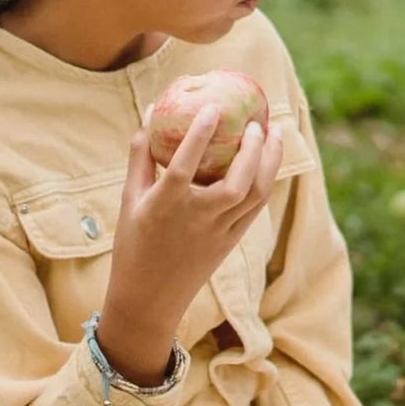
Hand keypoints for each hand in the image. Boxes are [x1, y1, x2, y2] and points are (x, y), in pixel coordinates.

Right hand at [99, 107, 283, 379]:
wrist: (150, 298)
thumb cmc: (134, 243)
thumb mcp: (129, 199)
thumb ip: (141, 156)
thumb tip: (150, 112)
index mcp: (165, 206)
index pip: (185, 165)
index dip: (199, 135)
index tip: (213, 108)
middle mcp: (197, 219)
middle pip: (236, 183)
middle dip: (252, 150)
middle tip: (257, 122)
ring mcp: (219, 233)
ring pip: (254, 195)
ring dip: (269, 163)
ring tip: (275, 134)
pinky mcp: (231, 243)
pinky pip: (255, 209)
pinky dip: (265, 183)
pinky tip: (269, 162)